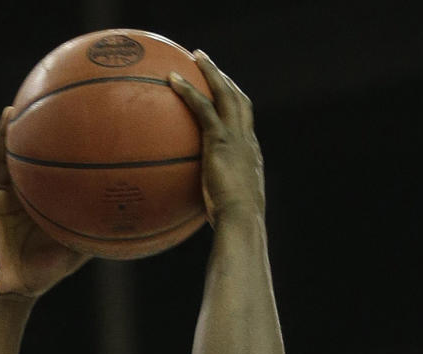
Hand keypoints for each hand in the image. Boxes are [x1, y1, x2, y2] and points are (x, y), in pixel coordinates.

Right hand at [0, 107, 89, 298]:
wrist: (19, 289)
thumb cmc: (46, 269)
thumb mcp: (77, 246)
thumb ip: (96, 229)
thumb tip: (130, 218)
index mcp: (38, 197)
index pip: (44, 163)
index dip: (51, 140)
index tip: (67, 116)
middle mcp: (18, 193)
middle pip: (20, 152)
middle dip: (27, 127)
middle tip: (39, 99)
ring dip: (2, 134)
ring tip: (11, 112)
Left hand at [168, 51, 264, 226]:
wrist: (241, 220)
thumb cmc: (233, 227)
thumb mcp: (225, 215)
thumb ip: (214, 209)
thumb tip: (193, 222)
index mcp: (250, 158)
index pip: (244, 126)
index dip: (236, 110)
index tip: (224, 100)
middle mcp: (247, 142)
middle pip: (239, 100)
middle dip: (226, 80)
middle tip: (210, 66)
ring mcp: (236, 138)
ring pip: (225, 94)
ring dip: (211, 72)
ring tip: (196, 57)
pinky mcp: (220, 140)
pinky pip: (202, 107)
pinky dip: (189, 91)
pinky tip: (172, 80)